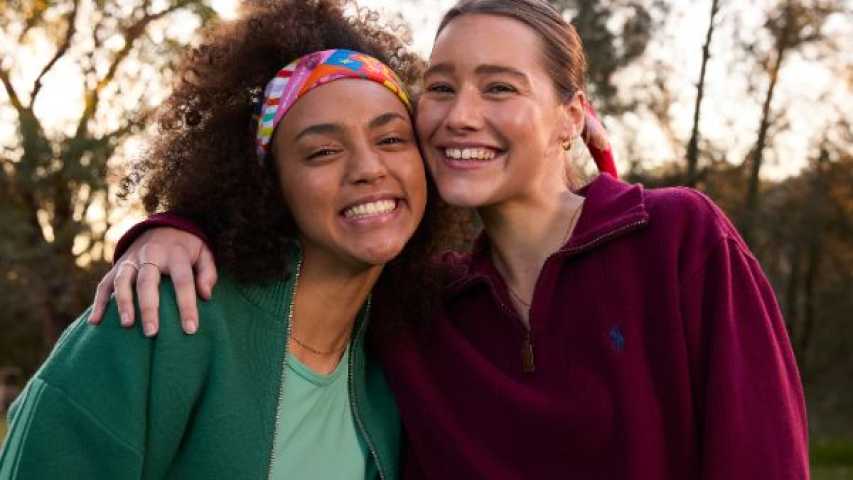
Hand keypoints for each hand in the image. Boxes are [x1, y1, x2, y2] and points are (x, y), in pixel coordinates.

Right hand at [88, 227, 217, 335]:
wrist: (162, 225)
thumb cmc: (187, 248)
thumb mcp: (204, 253)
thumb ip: (208, 272)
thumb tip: (206, 296)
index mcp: (176, 253)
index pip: (183, 281)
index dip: (187, 305)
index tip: (190, 329)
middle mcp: (151, 254)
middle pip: (148, 281)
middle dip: (149, 308)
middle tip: (152, 333)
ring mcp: (131, 259)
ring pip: (122, 281)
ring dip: (123, 303)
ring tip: (126, 325)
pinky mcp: (117, 265)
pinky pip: (104, 284)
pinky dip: (99, 302)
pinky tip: (95, 322)